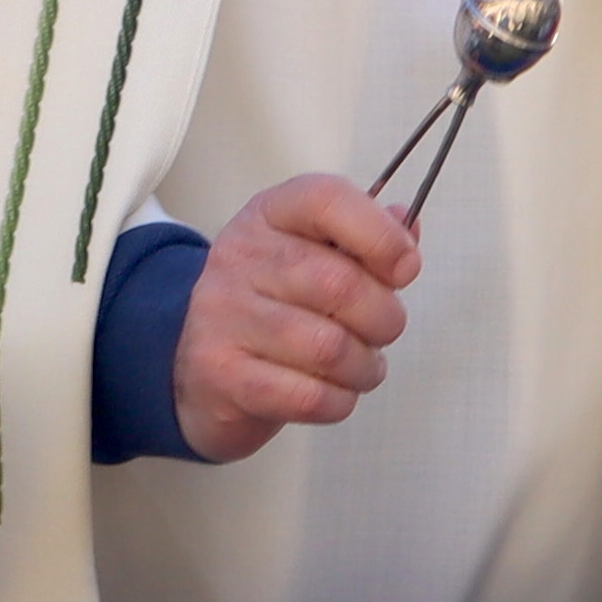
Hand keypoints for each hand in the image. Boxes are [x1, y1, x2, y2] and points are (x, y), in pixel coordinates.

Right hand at [173, 174, 418, 462]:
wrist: (194, 367)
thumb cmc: (271, 306)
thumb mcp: (311, 254)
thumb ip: (364, 238)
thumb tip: (408, 229)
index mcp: (269, 215)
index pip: (326, 200)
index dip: (380, 235)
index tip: (405, 268)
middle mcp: (239, 258)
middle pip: (340, 284)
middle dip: (384, 319)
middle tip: (382, 331)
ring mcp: (224, 316)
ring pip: (328, 347)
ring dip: (364, 366)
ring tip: (361, 366)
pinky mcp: (221, 374)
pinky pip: (307, 395)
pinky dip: (339, 401)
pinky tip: (334, 392)